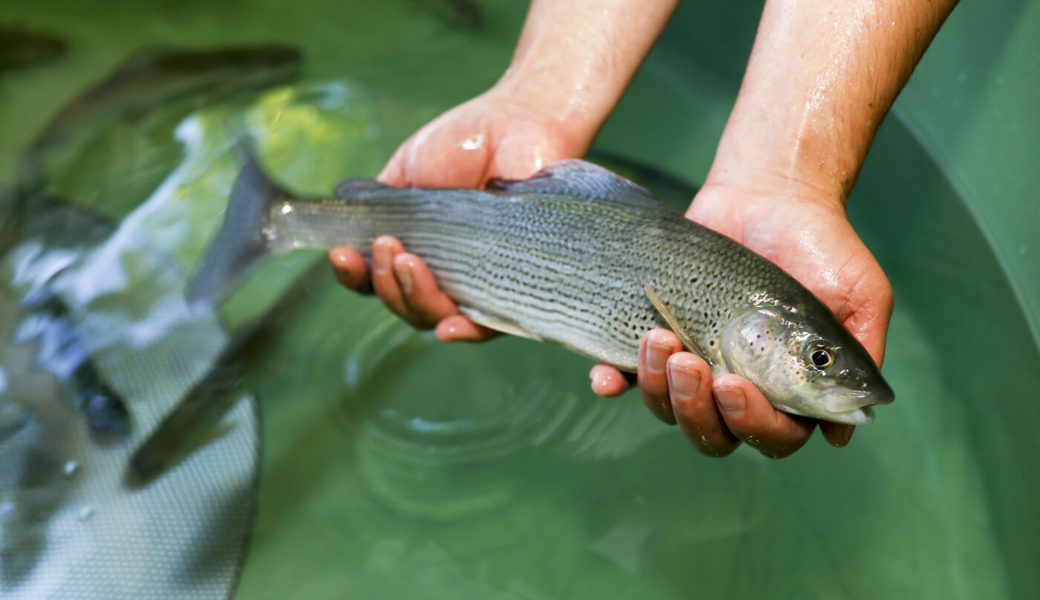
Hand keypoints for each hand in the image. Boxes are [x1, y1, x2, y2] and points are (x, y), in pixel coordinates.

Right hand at [329, 90, 585, 340]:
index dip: (355, 276)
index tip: (341, 254)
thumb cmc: (464, 145)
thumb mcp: (407, 173)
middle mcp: (443, 273)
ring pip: (437, 316)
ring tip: (408, 260)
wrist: (517, 123)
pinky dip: (464, 331)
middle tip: (387, 247)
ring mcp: (478, 282)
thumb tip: (342, 235)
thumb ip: (378, 207)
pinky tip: (447, 327)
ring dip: (414, 296)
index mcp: (414, 249)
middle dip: (386, 283)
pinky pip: (488, 325)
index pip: (376, 281)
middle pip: (403, 305)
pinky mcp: (514, 288)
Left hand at [590, 183, 892, 457]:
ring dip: (658, 389)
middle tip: (688, 362)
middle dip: (695, 409)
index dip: (751, 423)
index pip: (773, 435)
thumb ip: (859, 357)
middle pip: (714, 435)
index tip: (734, 384)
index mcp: (791, 391)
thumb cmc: (820, 245)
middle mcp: (740, 387)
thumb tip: (844, 431)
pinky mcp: (660, 340)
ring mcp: (696, 367)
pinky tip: (605, 378)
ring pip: (669, 410)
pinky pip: (629, 377)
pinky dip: (615, 383)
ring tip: (660, 339)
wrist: (767, 194)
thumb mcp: (859, 296)